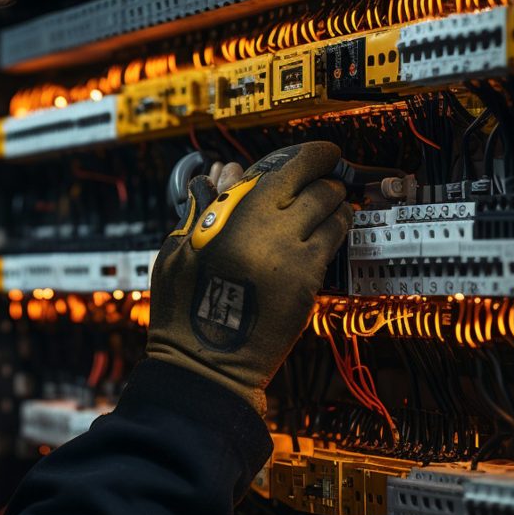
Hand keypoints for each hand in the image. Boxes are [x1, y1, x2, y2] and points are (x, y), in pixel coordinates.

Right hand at [146, 142, 352, 413]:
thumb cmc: (184, 308)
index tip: (321, 152)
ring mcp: (294, 258)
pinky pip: (333, 244)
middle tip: (326, 177)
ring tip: (331, 204)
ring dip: (336, 203)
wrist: (205, 362)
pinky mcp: (308, 284)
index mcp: (234, 216)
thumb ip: (202, 208)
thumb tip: (224, 173)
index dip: (311, 154)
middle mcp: (270, 231)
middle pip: (317, 186)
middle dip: (326, 177)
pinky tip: (328, 232)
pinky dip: (335, 231)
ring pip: (333, 213)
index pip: (286, 169)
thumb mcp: (177, 250)